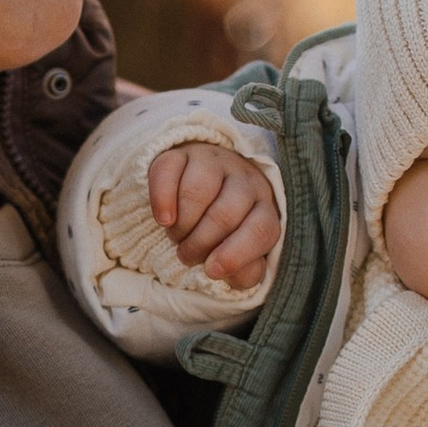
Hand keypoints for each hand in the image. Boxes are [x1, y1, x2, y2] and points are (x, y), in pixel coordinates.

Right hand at [147, 140, 280, 291]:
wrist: (201, 184)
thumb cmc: (224, 229)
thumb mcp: (240, 251)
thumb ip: (243, 271)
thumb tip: (226, 273)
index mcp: (264, 208)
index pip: (261, 230)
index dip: (236, 254)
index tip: (212, 270)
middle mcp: (244, 180)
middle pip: (225, 215)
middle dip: (200, 244)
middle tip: (187, 256)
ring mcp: (213, 161)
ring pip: (198, 192)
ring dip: (182, 225)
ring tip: (177, 237)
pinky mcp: (180, 153)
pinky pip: (168, 171)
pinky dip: (163, 199)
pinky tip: (163, 218)